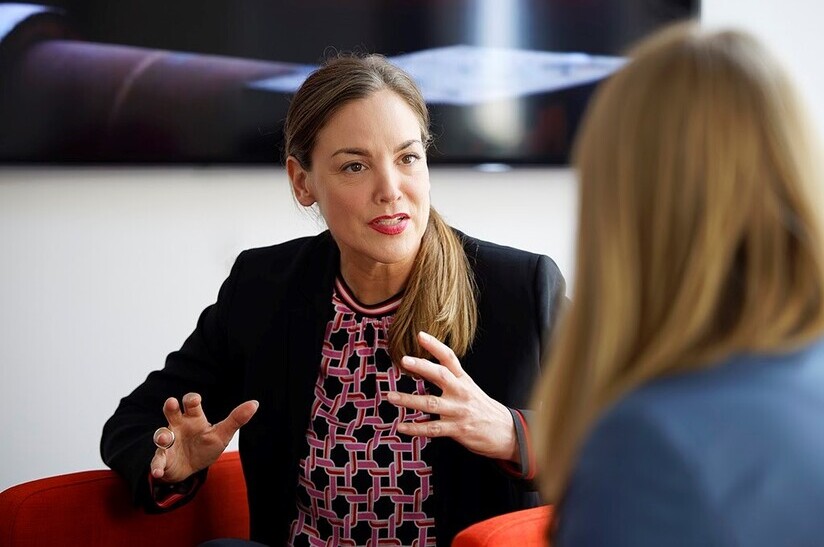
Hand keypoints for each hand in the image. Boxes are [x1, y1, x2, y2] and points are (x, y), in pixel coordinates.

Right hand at [150, 392, 257, 482]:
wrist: (191, 468)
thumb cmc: (205, 445)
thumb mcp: (221, 434)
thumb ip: (236, 419)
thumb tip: (255, 403)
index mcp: (193, 418)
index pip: (191, 404)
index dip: (191, 400)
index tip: (194, 400)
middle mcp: (178, 426)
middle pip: (172, 412)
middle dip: (171, 407)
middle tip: (171, 402)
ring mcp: (168, 442)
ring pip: (161, 435)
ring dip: (162, 436)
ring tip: (165, 438)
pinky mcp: (163, 458)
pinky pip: (157, 460)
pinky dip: (155, 465)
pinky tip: (157, 471)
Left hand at [386, 331, 517, 461]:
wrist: (507, 432)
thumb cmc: (484, 409)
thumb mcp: (470, 388)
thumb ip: (451, 379)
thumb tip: (425, 368)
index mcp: (464, 380)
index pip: (450, 358)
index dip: (435, 346)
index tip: (420, 335)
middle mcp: (461, 392)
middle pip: (441, 375)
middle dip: (422, 367)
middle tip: (404, 360)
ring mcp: (459, 411)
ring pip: (431, 403)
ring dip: (409, 400)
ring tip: (391, 397)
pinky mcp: (458, 430)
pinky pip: (432, 429)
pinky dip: (415, 428)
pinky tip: (401, 427)